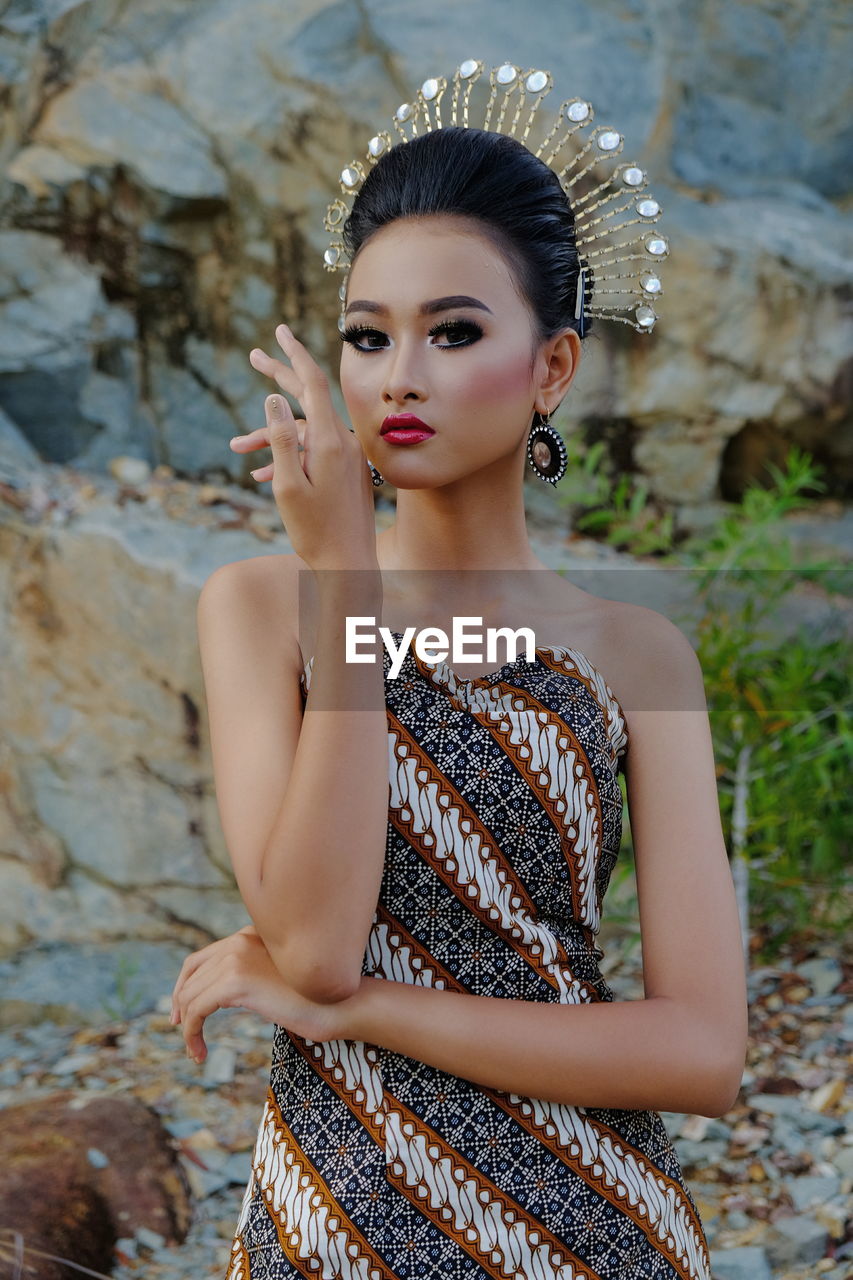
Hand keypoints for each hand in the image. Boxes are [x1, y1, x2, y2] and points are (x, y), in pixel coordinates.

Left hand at [169, 924, 346, 1061]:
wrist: (341, 1003)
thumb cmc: (318, 997)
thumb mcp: (280, 978)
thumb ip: (255, 974)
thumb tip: (227, 995)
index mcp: (251, 934)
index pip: (201, 958)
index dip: (185, 986)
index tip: (182, 1012)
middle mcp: (239, 940)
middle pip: (190, 974)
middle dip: (181, 1005)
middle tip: (183, 1032)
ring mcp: (237, 959)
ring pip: (191, 995)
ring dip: (187, 1026)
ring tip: (195, 1051)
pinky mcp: (236, 983)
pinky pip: (197, 1010)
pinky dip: (191, 1033)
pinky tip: (199, 1052)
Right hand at [239, 323, 378, 571]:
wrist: (349, 565)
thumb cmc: (315, 531)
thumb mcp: (288, 486)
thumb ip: (280, 439)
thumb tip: (273, 397)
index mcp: (331, 442)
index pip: (313, 382)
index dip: (294, 353)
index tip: (278, 331)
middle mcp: (344, 443)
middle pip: (310, 398)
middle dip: (280, 378)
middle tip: (254, 357)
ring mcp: (347, 457)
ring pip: (304, 433)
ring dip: (271, 438)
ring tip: (236, 447)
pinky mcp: (347, 471)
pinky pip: (314, 453)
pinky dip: (289, 458)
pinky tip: (262, 474)